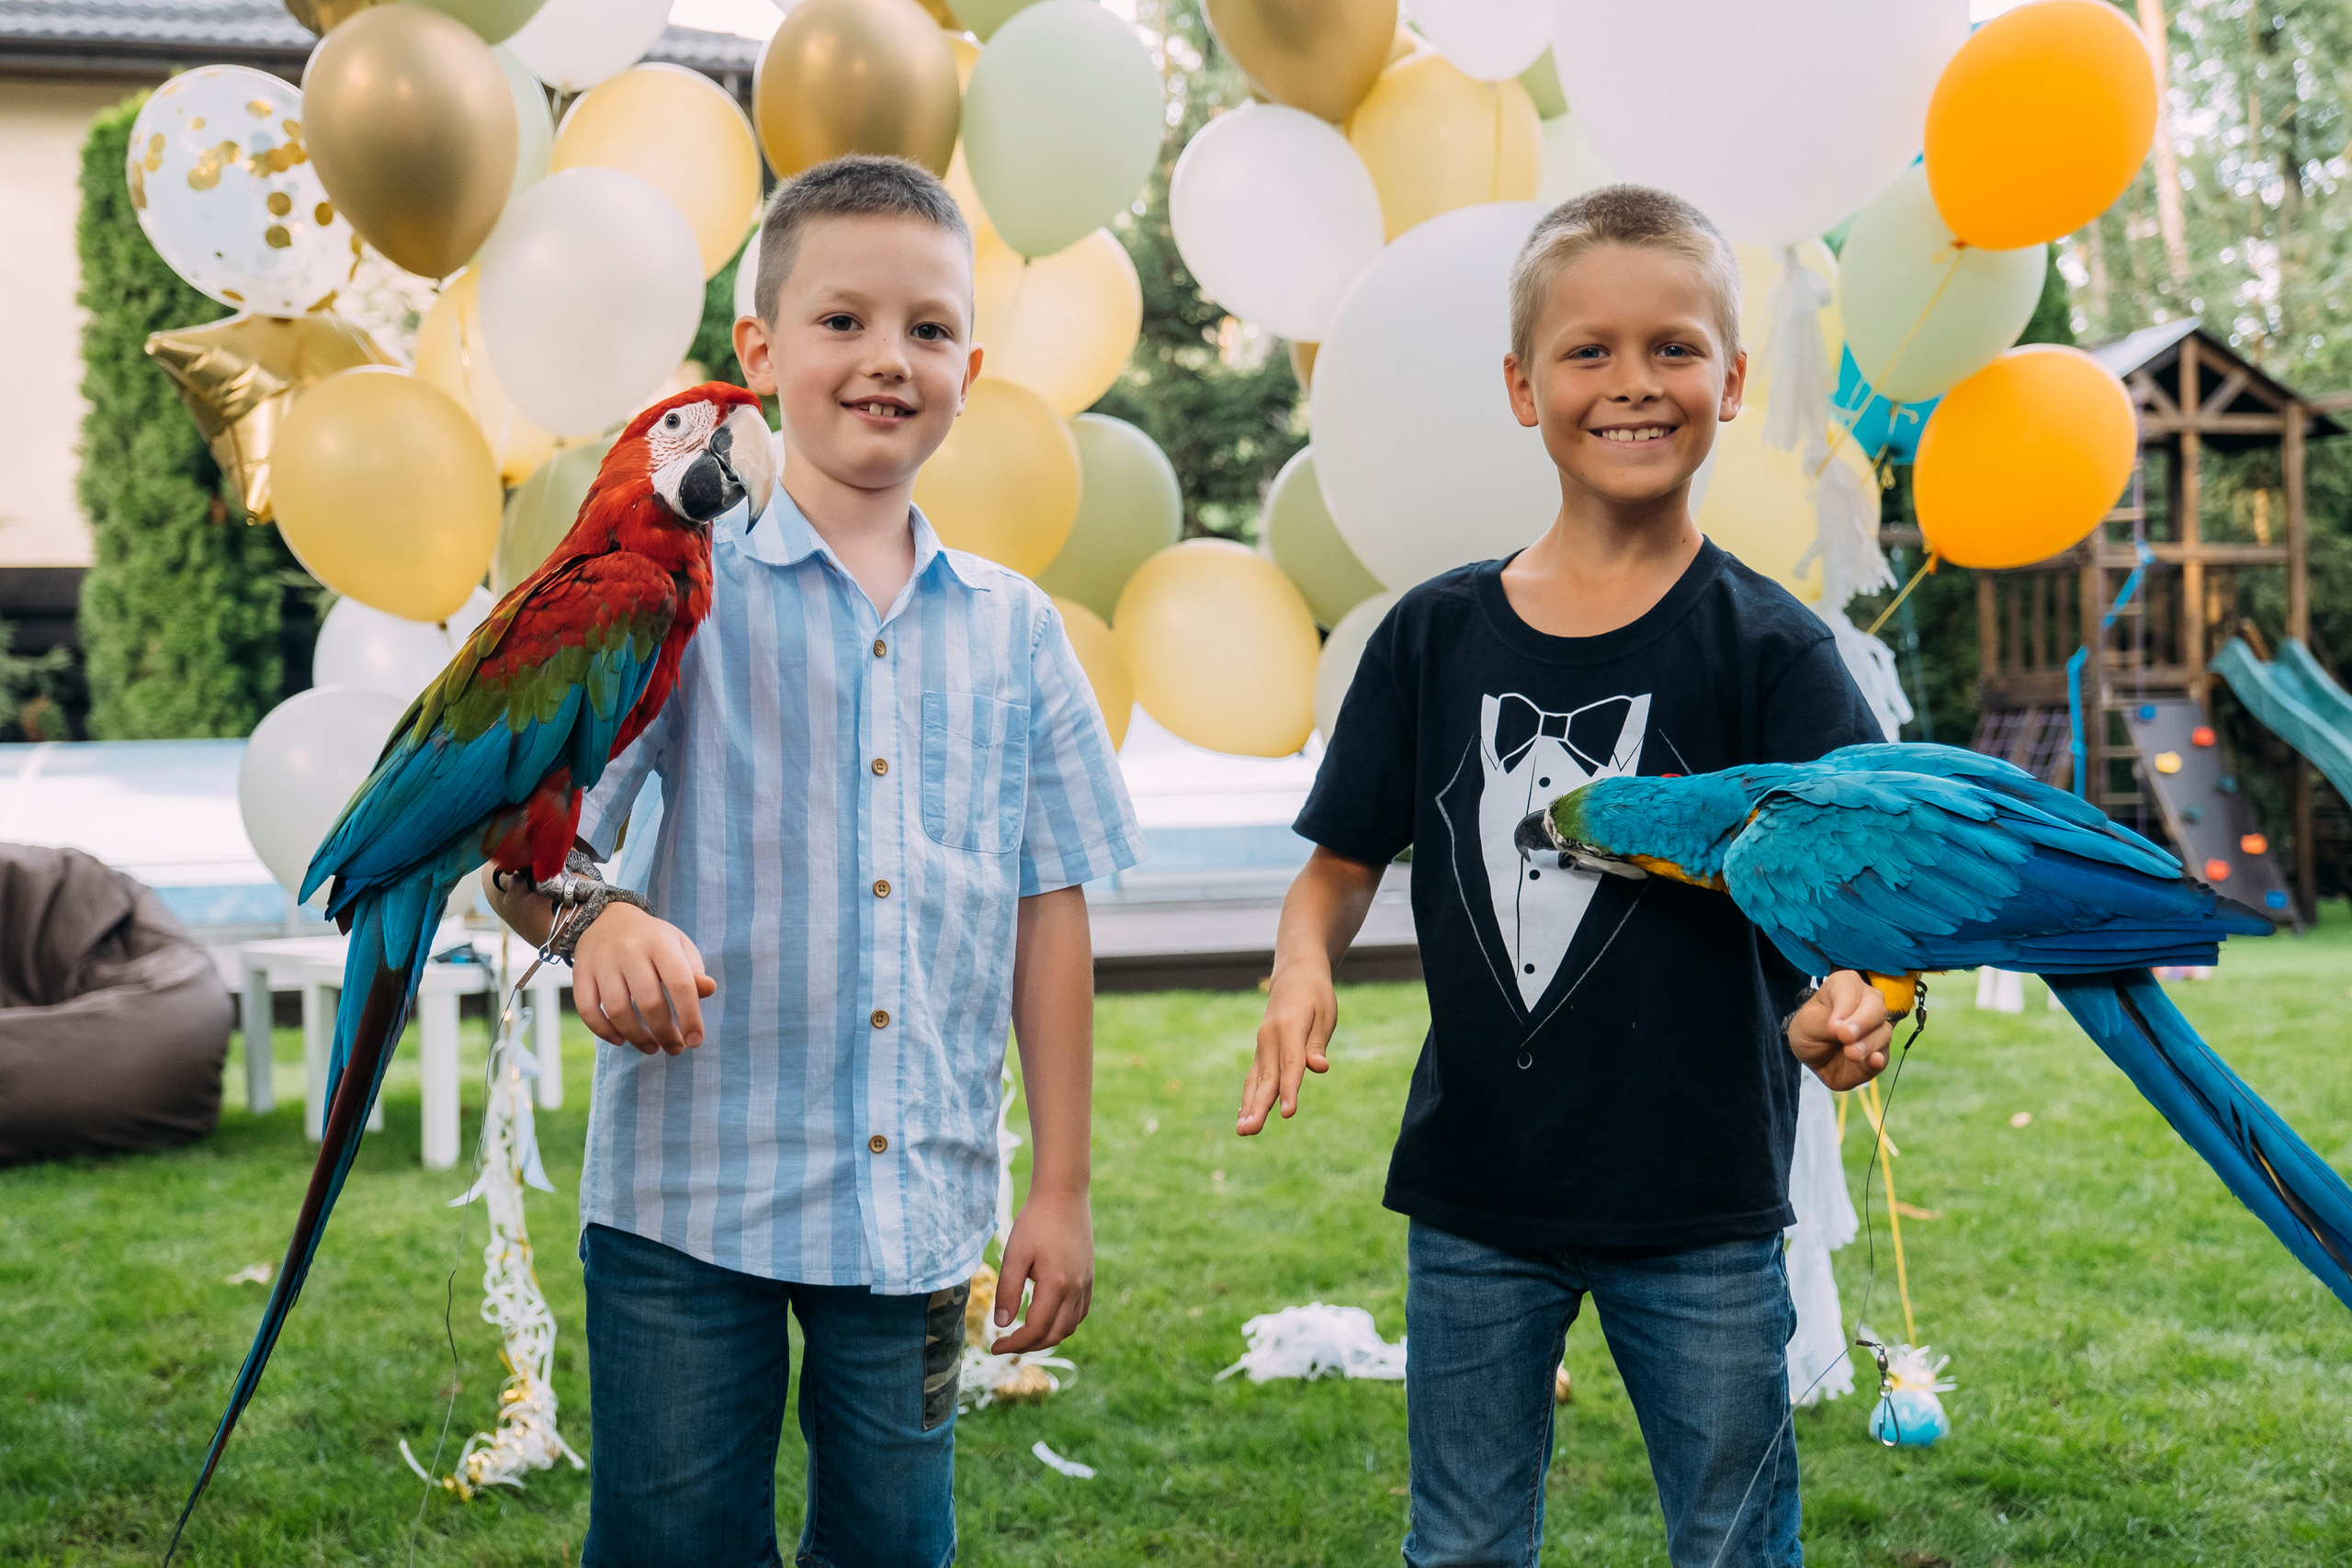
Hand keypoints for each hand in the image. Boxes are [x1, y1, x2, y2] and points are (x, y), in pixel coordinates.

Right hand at [570, 904, 714, 1055]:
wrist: (608, 918)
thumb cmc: (654, 941)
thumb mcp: (679, 947)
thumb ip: (694, 971)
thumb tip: (708, 990)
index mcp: (660, 942)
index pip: (680, 983)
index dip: (690, 1016)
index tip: (695, 1041)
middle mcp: (630, 949)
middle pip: (648, 1001)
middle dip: (664, 1033)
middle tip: (674, 1049)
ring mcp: (602, 961)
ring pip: (617, 1009)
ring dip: (636, 1037)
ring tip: (652, 1048)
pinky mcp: (580, 972)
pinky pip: (588, 1009)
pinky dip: (603, 1031)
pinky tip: (620, 1040)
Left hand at [990, 1188, 1091, 1353]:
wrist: (1064, 1195)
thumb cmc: (1035, 1221)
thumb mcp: (1014, 1254)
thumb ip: (1007, 1290)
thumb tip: (1001, 1324)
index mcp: (1056, 1285)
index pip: (1035, 1329)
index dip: (1014, 1344)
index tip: (994, 1346)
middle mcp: (1076, 1289)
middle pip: (1055, 1334)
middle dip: (1029, 1346)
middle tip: (1006, 1344)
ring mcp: (1086, 1283)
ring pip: (1070, 1326)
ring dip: (1048, 1336)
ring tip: (1024, 1335)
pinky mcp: (1089, 1276)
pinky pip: (1080, 1312)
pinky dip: (1064, 1324)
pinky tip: (1048, 1318)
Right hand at [1238, 961, 1335, 1134]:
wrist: (1295, 976)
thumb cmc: (1316, 997)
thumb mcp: (1324, 1015)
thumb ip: (1317, 1044)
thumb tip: (1320, 1068)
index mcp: (1289, 1028)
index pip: (1290, 1065)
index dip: (1289, 1090)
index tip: (1288, 1113)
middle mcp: (1269, 1038)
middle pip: (1266, 1077)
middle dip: (1258, 1106)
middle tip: (1250, 1131)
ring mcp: (1262, 1045)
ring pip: (1255, 1080)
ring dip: (1248, 1106)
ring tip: (1242, 1131)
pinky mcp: (1261, 1051)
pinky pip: (1254, 1076)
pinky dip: (1248, 1096)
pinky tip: (1243, 1116)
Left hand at [1789, 970, 1892, 1089]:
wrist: (1813, 1058)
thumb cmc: (1809, 1031)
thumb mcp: (1806, 1023)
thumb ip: (1824, 1022)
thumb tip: (1848, 1032)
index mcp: (1844, 986)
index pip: (1850, 987)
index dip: (1844, 1006)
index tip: (1833, 1026)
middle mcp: (1866, 1002)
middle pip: (1875, 1006)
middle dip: (1862, 1022)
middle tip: (1846, 1036)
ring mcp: (1876, 1028)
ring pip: (1883, 1031)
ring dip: (1868, 1043)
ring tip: (1851, 1054)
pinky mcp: (1879, 1053)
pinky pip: (1885, 1055)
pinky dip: (1880, 1059)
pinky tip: (1874, 1061)